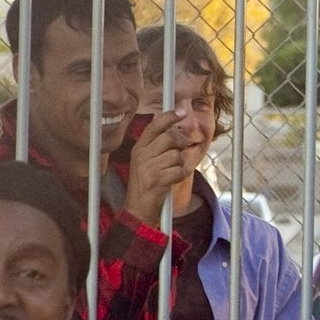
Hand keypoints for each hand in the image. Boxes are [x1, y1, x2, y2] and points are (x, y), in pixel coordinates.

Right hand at [124, 111, 191, 226]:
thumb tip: (179, 130)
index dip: (169, 117)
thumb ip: (159, 146)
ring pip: (176, 155)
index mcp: (139, 148)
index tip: (182, 111)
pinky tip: (172, 180)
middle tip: (182, 149)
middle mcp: (141, 155)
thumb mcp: (147, 161)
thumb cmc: (147, 182)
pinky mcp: (156, 180)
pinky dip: (181, 175)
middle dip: (181, 142)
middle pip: (170, 137)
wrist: (138, 208)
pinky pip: (180, 170)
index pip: (154, 126)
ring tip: (171, 172)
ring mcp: (148, 168)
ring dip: (180, 163)